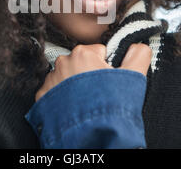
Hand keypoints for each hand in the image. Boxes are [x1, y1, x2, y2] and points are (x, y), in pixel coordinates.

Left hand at [35, 43, 151, 101]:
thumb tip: (138, 45)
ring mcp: (50, 79)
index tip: (107, 81)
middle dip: (89, 75)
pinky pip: (54, 91)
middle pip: (81, 63)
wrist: (91, 135)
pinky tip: (73, 108)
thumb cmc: (111, 106)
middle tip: (98, 93)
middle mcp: (62, 62)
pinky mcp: (42, 96)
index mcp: (83, 53)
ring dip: (75, 86)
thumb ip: (138, 55)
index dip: (106, 67)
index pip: (98, 52)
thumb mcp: (132, 77)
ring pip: (67, 76)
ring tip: (85, 103)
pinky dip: (62, 98)